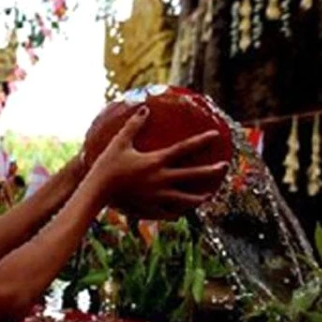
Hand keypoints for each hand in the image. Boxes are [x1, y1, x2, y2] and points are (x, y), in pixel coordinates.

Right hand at [91, 107, 228, 215]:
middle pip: (192, 175)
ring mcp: (157, 195)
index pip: (184, 148)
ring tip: (208, 195)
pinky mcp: (149, 207)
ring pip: (185, 199)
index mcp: (156, 161)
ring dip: (199, 197)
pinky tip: (182, 213)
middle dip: (211, 170)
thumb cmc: (107, 164)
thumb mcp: (120, 142)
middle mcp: (161, 179)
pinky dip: (177, 212)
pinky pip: (168, 212)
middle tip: (224, 166)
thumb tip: (145, 108)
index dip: (201, 140)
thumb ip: (134, 125)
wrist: (97, 190)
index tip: (215, 135)